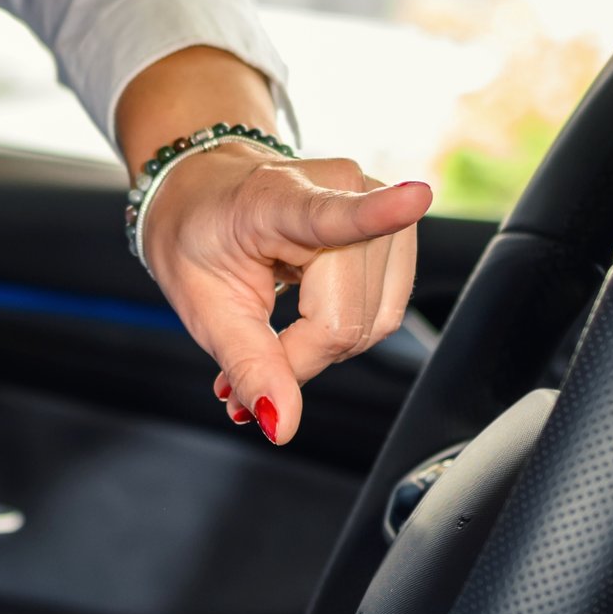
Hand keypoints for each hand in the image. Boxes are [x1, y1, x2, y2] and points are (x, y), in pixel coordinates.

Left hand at [143, 146, 430, 445]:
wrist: (202, 189)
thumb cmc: (198, 236)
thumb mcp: (204, 308)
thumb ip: (248, 365)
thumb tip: (283, 426)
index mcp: (275, 199)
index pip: (331, 213)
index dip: (376, 213)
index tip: (414, 198)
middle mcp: (341, 187)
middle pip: (348, 316)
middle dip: (301, 358)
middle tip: (245, 371)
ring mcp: (374, 202)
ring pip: (374, 320)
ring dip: (325, 349)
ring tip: (273, 343)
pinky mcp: (393, 228)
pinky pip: (384, 309)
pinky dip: (345, 332)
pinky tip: (302, 325)